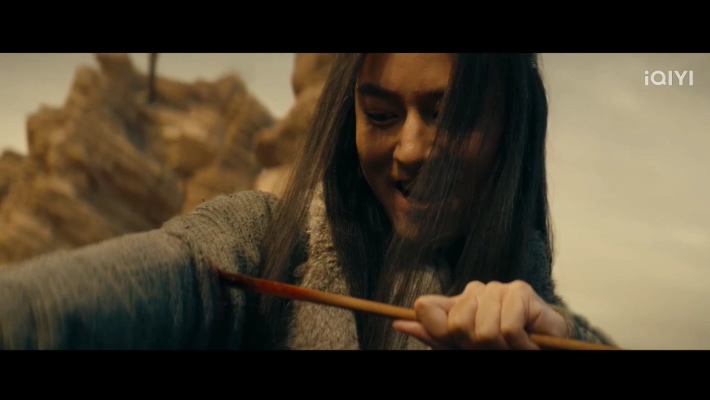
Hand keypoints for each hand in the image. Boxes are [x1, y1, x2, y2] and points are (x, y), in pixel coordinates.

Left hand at [392, 280, 567, 349]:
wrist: (545, 350)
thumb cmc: (504, 350)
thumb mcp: (462, 348)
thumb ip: (433, 335)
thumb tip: (398, 322)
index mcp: (458, 302)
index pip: (426, 307)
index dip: (441, 334)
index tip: (461, 345)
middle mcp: (475, 291)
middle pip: (457, 324)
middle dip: (477, 347)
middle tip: (496, 348)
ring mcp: (498, 288)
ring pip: (484, 329)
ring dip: (501, 349)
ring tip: (513, 346)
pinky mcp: (521, 291)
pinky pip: (506, 328)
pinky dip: (518, 346)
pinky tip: (527, 344)